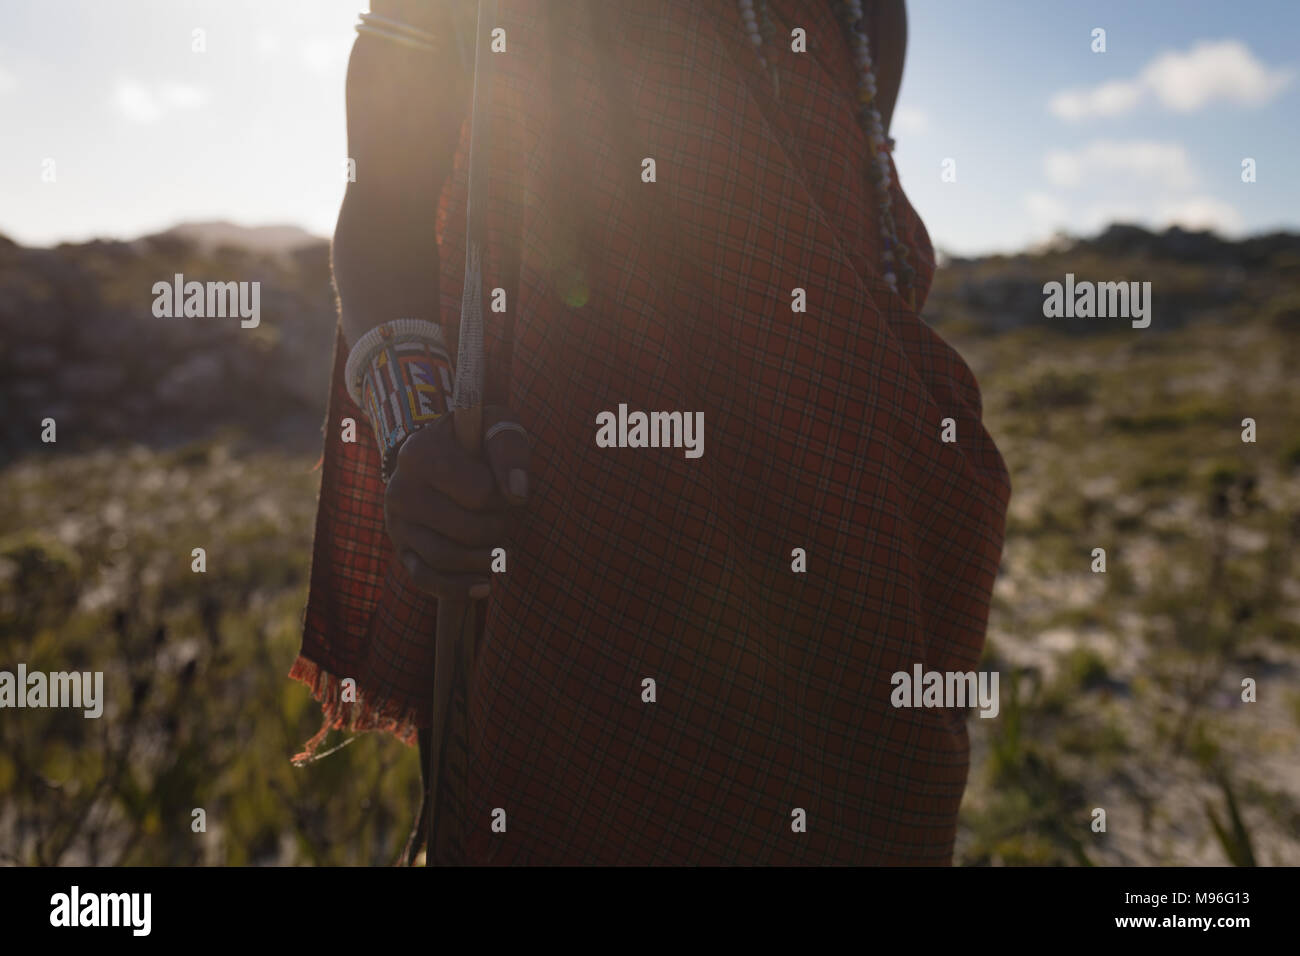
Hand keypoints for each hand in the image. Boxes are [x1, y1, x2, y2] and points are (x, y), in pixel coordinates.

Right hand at [384, 407, 529, 598]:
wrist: (440, 453)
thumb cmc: (474, 441)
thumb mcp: (494, 426)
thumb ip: (509, 450)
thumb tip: (518, 494)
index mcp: (420, 452)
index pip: (481, 492)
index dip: (505, 498)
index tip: (506, 491)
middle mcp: (400, 488)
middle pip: (466, 530)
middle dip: (499, 530)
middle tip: (508, 521)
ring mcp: (396, 522)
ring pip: (445, 558)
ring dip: (485, 561)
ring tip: (502, 551)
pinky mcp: (401, 549)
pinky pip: (425, 579)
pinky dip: (458, 589)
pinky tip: (485, 587)